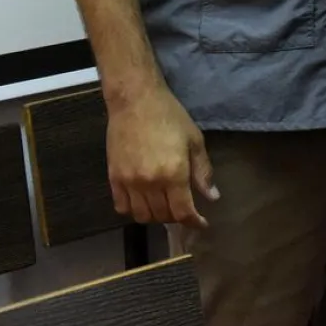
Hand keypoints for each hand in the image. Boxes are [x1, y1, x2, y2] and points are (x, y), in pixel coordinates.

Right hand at [106, 81, 217, 228]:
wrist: (136, 101)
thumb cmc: (170, 116)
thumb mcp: (194, 140)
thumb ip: (202, 171)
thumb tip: (212, 197)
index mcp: (173, 174)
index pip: (183, 212)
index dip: (194, 222)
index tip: (201, 224)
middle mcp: (149, 183)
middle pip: (162, 216)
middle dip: (176, 217)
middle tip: (184, 209)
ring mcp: (129, 182)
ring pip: (141, 216)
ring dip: (155, 216)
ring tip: (164, 206)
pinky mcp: (113, 178)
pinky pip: (121, 206)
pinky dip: (133, 210)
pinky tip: (143, 201)